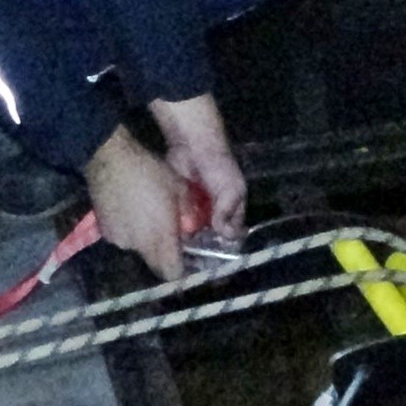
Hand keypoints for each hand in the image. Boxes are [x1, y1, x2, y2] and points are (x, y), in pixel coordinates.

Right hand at [82, 127, 195, 280]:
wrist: (110, 160)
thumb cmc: (150, 172)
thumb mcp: (179, 188)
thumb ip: (188, 212)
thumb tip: (190, 227)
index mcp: (161, 237)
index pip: (172, 272)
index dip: (180, 271)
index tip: (184, 260)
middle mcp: (139, 246)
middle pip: (155, 264)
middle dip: (164, 256)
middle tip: (168, 237)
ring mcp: (120, 240)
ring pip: (138, 250)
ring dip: (145, 241)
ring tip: (146, 218)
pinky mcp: (105, 232)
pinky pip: (123, 238)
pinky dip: (129, 232)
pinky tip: (129, 213)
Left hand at [148, 93, 245, 247]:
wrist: (193, 145)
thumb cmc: (218, 167)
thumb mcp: (230, 190)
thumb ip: (227, 212)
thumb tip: (225, 236)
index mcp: (235, 207)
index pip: (233, 233)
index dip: (226, 244)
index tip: (215, 257)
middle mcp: (217, 210)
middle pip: (214, 235)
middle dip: (207, 244)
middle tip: (196, 259)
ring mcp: (199, 208)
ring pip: (197, 230)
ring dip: (191, 239)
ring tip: (182, 253)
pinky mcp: (182, 204)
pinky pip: (181, 221)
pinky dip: (178, 228)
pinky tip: (171, 239)